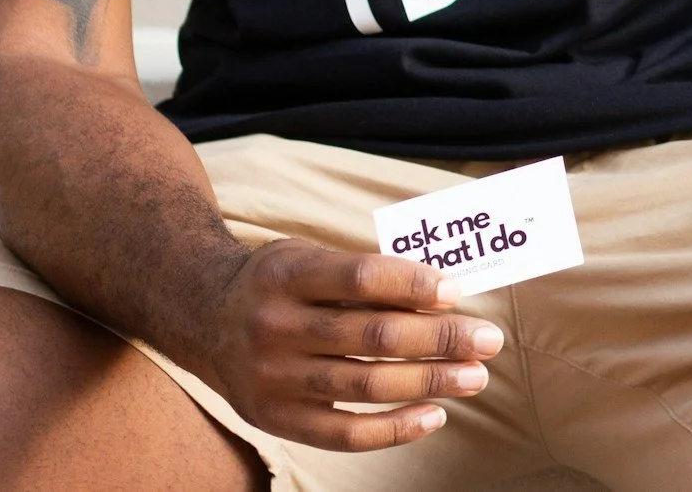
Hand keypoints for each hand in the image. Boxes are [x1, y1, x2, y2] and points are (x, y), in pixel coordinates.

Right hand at [194, 239, 505, 449]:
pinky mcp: (272, 418)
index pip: (362, 277)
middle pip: (372, 336)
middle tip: (489, 340)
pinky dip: (394, 428)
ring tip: (474, 377)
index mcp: (288, 274)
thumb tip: (445, 295)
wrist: (202, 316)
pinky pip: (343, 434)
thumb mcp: (310, 256)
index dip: (414, 284)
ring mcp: (271, 377)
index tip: (457, 291)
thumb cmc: (280, 282)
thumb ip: (364, 274)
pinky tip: (434, 415)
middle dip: (440, 339)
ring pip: (364, 386)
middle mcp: (274, 326)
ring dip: (429, 383)